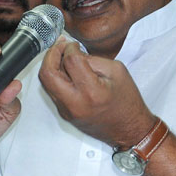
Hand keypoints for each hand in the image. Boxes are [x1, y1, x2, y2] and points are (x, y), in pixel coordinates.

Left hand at [38, 40, 155, 147]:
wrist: (129, 130)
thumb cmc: (127, 103)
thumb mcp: (117, 72)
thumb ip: (92, 60)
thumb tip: (74, 53)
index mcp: (92, 91)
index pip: (70, 61)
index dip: (69, 48)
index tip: (74, 45)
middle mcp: (75, 103)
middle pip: (47, 74)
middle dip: (51, 55)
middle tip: (60, 46)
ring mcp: (67, 111)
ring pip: (46, 83)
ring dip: (51, 66)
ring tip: (62, 57)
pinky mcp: (65, 114)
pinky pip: (53, 92)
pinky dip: (57, 78)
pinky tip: (67, 72)